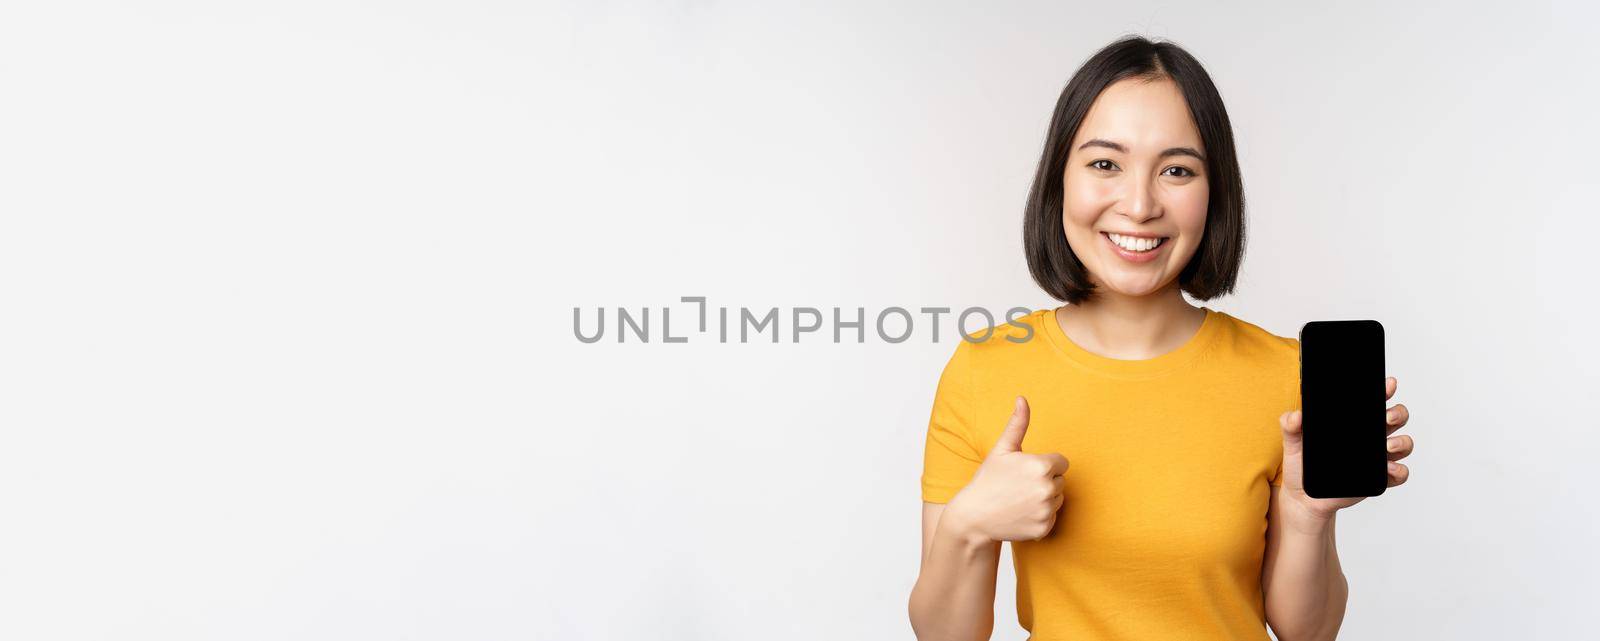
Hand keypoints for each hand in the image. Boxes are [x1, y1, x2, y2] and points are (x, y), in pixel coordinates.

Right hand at [947, 396, 1069, 542]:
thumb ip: (1017, 424)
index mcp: (1041, 466)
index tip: (1026, 471)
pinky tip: (1021, 514)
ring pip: (1058, 499)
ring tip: (1021, 499)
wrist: (974, 516)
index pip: (1062, 462)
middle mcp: (1047, 489)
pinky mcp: (1044, 528)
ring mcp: (1046, 510)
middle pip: (1060, 481)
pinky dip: (1040, 517)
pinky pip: (1052, 518)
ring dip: (1045, 499)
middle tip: (1020, 486)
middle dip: (1045, 481)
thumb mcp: (1001, 450)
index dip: (1045, 464)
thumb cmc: (988, 479)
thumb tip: (1022, 399)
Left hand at [1276, 376, 1412, 527]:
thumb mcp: (1294, 444)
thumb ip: (1291, 427)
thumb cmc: (1302, 466)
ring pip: (1403, 443)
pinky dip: (1399, 470)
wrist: (1304, 498)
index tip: (1387, 384)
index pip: (1373, 401)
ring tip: (1387, 445)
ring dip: (1402, 442)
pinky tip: (1388, 468)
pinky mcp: (1379, 479)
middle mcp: (1370, 437)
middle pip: (1396, 418)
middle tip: (1386, 416)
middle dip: (1397, 413)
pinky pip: (1399, 473)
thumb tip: (1295, 416)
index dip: (1384, 390)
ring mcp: (1377, 458)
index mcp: (1353, 423)